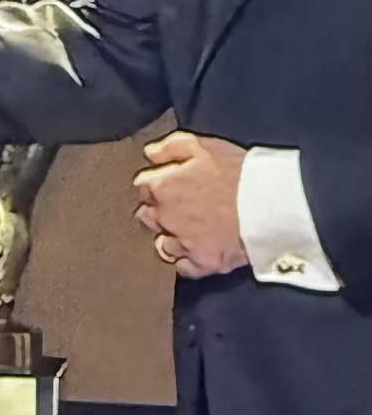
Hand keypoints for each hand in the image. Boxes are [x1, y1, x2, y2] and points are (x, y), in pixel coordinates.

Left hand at [133, 131, 248, 278]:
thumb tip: (148, 154)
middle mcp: (165, 218)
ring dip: (170, 237)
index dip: (155, 182)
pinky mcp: (201, 263)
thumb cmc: (236, 171)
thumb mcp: (203, 146)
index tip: (169, 183)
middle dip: (158, 210)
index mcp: (162, 187)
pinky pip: (182, 267)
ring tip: (187, 231)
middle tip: (178, 207)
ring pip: (162, 244)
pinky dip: (186, 260)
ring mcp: (183, 243)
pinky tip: (196, 251)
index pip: (142, 186)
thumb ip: (170, 147)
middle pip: (147, 215)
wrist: (271, 204)